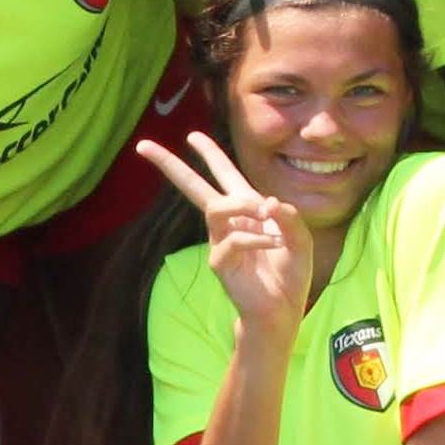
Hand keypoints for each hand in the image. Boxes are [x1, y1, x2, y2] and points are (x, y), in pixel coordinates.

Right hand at [131, 132, 311, 333]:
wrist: (282, 310)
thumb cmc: (288, 272)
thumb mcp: (300, 239)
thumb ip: (290, 217)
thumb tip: (270, 202)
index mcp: (246, 210)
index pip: (224, 175)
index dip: (210, 154)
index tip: (192, 135)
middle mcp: (228, 222)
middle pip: (195, 187)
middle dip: (171, 166)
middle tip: (144, 146)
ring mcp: (220, 242)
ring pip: (217, 207)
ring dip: (244, 207)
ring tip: (267, 218)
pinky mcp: (220, 262)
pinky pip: (234, 239)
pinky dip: (257, 239)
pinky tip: (273, 245)